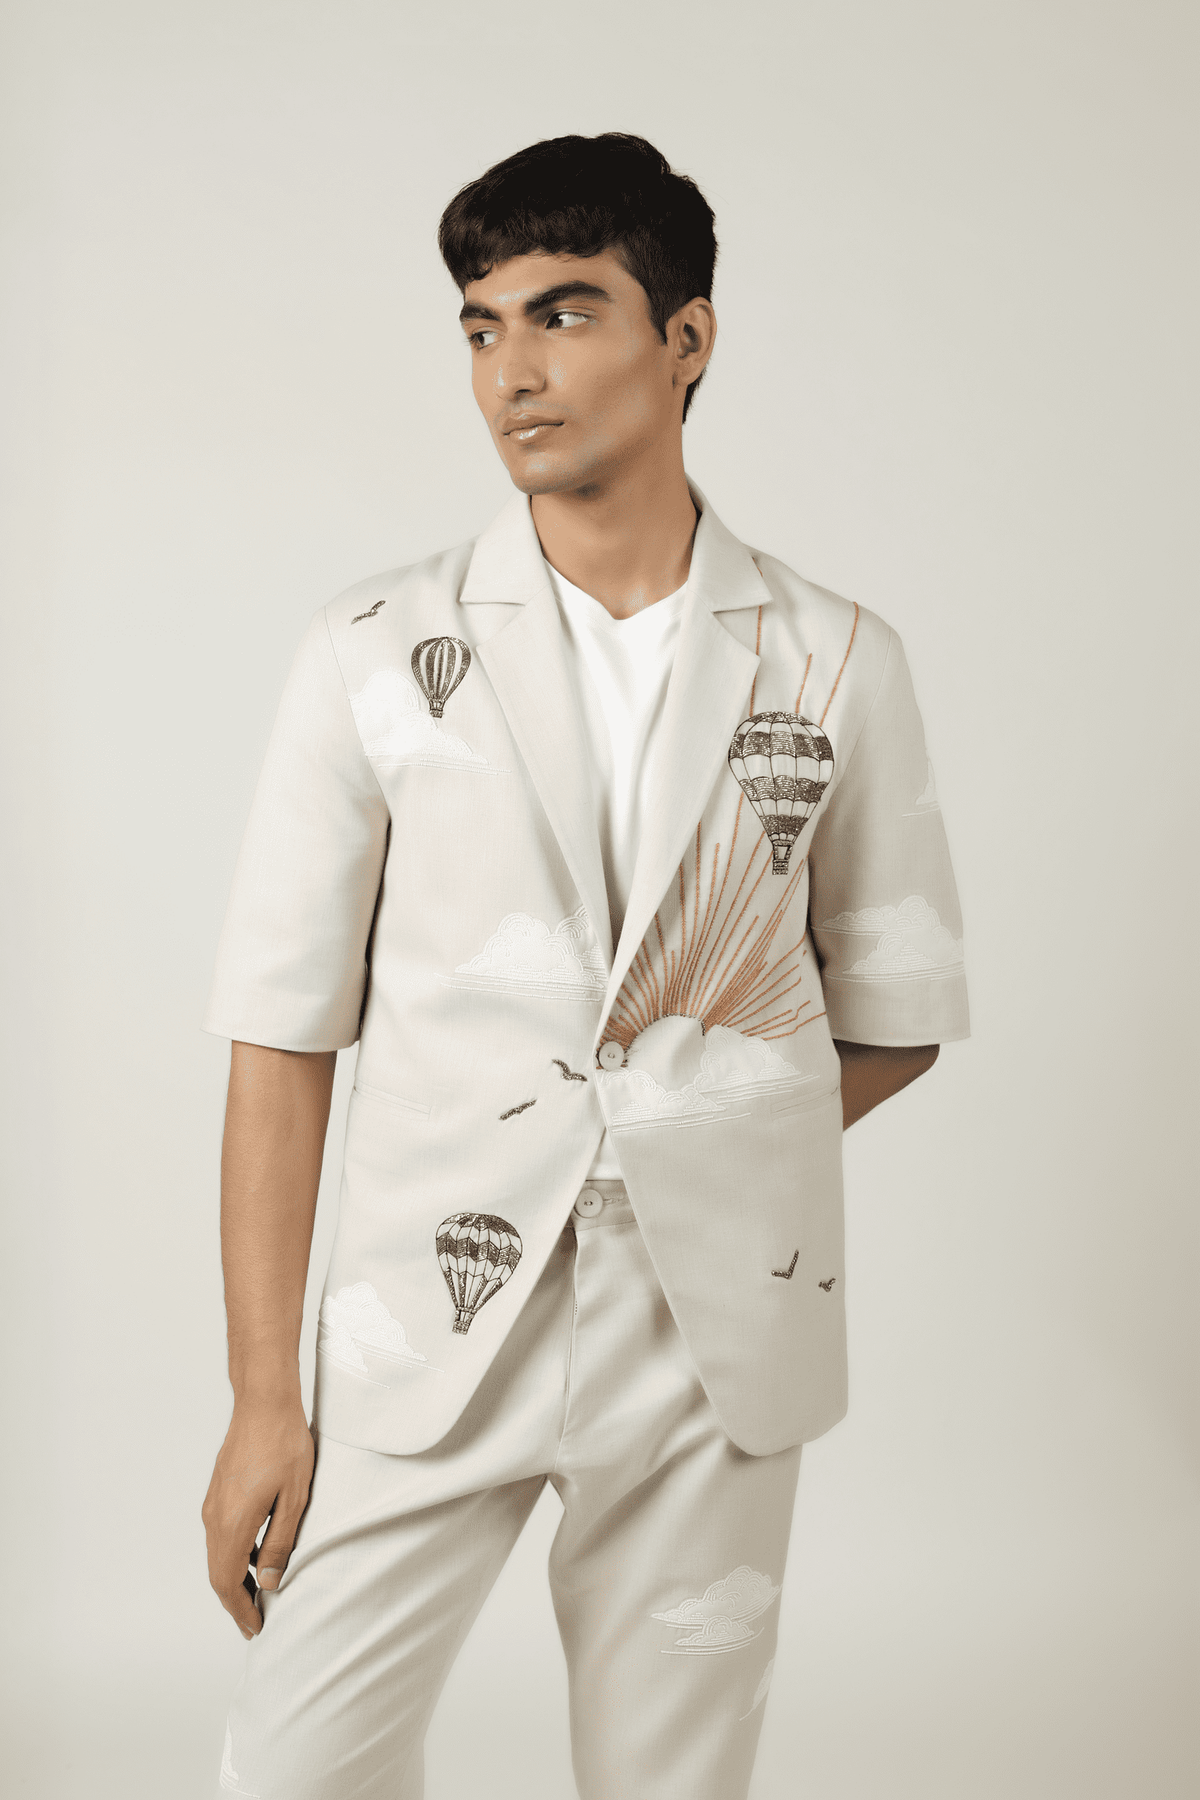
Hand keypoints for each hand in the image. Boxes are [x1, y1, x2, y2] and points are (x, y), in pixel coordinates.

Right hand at [201, 1395, 314, 1637]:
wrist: (263, 1403)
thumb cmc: (284, 1445)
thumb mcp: (295, 1497)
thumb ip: (280, 1541)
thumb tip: (267, 1581)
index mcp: (233, 1523)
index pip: (226, 1582)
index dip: (238, 1610)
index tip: (254, 1628)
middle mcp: (215, 1517)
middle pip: (217, 1573)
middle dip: (234, 1601)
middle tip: (254, 1621)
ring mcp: (213, 1503)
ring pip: (217, 1554)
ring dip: (233, 1578)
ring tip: (258, 1593)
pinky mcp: (218, 1491)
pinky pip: (220, 1535)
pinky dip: (232, 1555)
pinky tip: (254, 1554)